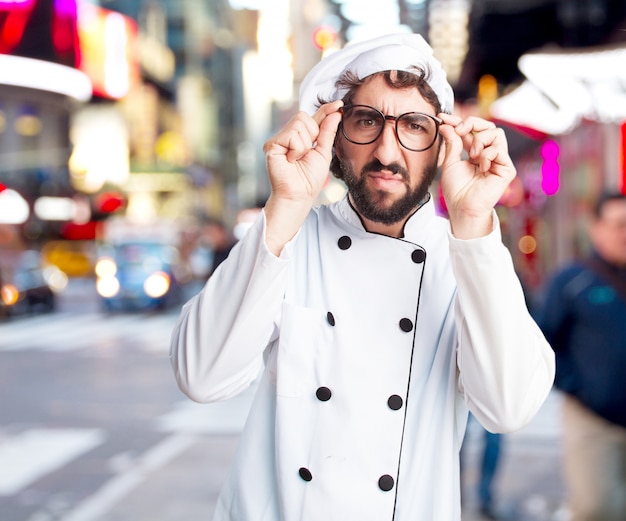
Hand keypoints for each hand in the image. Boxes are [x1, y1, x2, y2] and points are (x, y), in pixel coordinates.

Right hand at [262, 101, 342, 254]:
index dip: (326, 110)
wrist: (299, 195)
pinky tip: (291, 160)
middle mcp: (288, 135)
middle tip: (306, 153)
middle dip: (312, 134)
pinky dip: (297, 149)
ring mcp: (279, 139)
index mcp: (301, 137)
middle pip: (304, 116)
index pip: (314, 118)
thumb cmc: (309, 179)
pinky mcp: (272, 144)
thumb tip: (335, 112)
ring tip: (297, 159)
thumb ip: (327, 132)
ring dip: (304, 144)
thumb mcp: (323, 152)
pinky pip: (292, 134)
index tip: (339, 104)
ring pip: (299, 123)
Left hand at [438, 114, 515, 238]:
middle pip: (488, 126)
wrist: (462, 207)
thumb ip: (452, 143)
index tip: (443, 118)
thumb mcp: (450, 162)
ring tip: (472, 156)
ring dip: (480, 140)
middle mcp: (489, 154)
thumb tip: (446, 125)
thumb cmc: (456, 190)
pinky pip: (499, 149)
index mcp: (476, 152)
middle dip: (472, 123)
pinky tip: (481, 166)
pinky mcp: (507, 168)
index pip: (471, 130)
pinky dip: (487, 154)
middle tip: (460, 131)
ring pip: (496, 133)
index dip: (458, 121)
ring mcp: (499, 161)